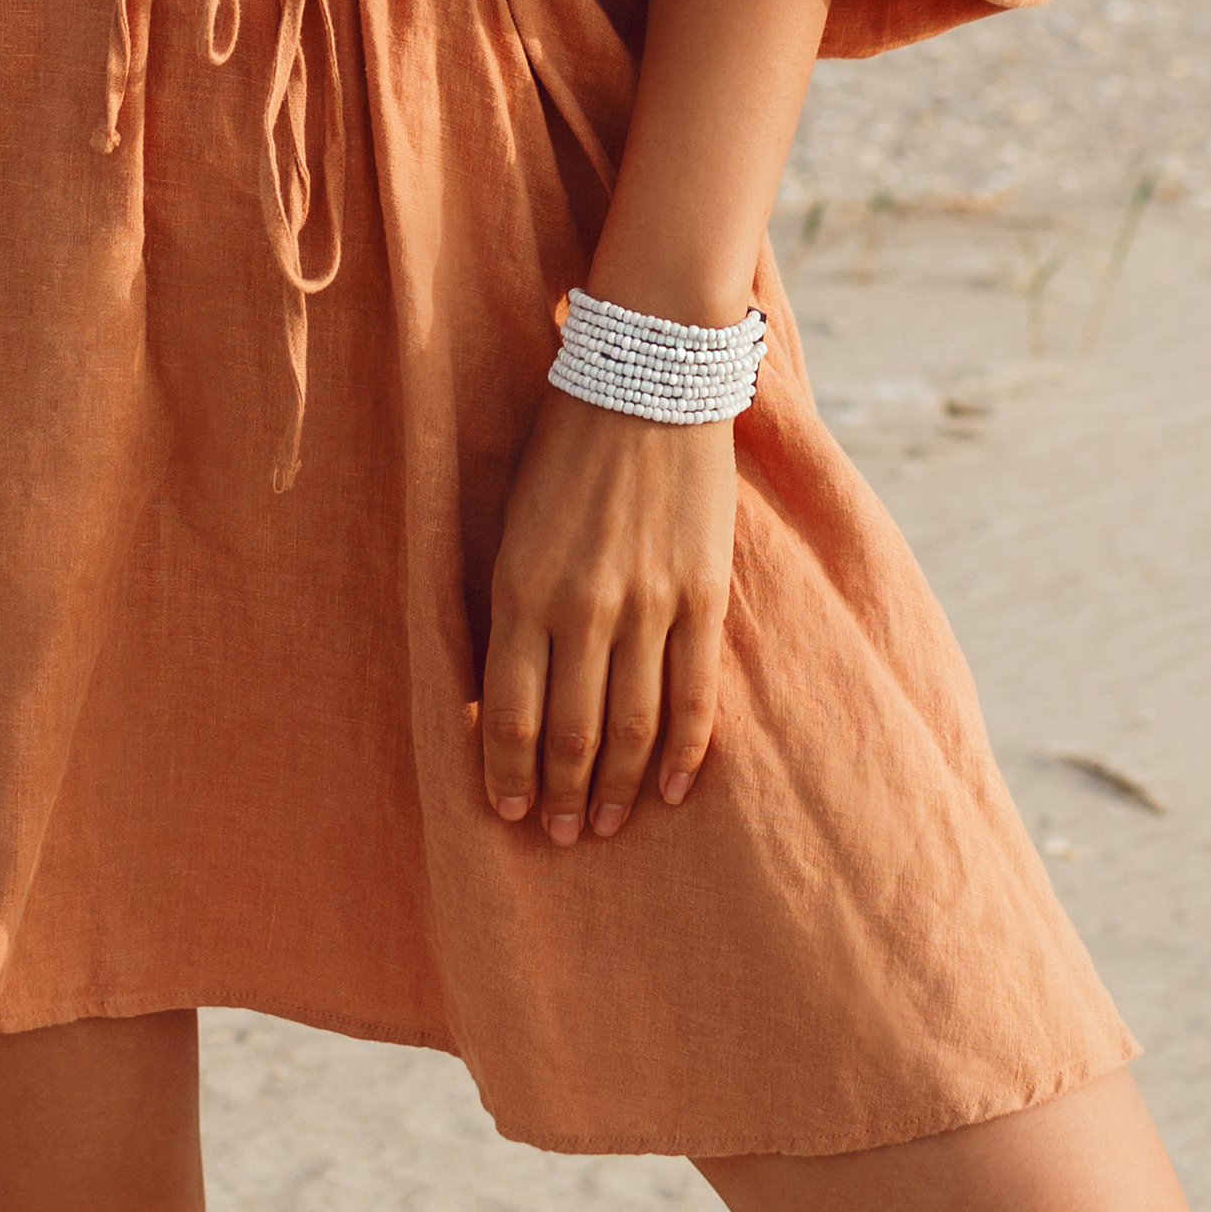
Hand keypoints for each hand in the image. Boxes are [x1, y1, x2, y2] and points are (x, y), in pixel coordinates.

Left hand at [474, 393, 732, 846]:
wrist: (648, 376)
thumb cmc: (566, 445)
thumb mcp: (515, 521)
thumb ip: (514, 602)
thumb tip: (511, 686)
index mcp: (521, 587)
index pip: (511, 711)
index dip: (508, 771)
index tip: (508, 812)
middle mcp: (582, 607)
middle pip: (571, 732)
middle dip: (562, 793)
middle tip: (560, 835)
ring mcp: (648, 604)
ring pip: (631, 725)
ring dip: (616, 785)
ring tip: (605, 823)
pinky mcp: (702, 594)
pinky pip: (694, 693)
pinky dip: (681, 750)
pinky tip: (669, 787)